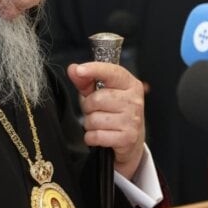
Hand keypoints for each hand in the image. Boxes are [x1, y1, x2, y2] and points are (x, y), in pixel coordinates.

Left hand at [67, 62, 144, 178]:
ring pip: (94, 119)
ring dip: (90, 124)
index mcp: (130, 84)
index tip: (80, 70)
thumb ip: (86, 81)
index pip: (112, 72)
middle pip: (96, 99)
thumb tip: (73, 69)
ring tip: (99, 123)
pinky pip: (96, 136)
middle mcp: (134, 100)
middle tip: (95, 110)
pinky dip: (92, 137)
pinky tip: (100, 135)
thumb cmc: (114, 112)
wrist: (132, 138)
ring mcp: (133, 120)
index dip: (94, 70)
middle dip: (88, 107)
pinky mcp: (128, 138)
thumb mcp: (100, 93)